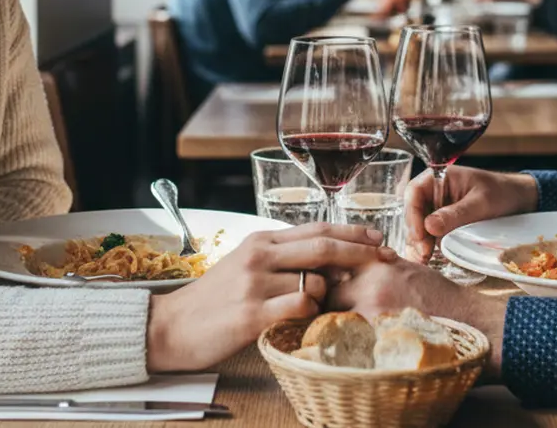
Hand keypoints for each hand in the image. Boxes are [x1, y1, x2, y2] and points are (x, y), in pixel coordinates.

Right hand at [146, 223, 396, 371]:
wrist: (170, 327)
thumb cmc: (212, 300)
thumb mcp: (245, 266)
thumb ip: (280, 258)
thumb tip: (324, 260)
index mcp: (261, 241)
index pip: (317, 228)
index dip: (352, 232)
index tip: (379, 239)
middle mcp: (260, 255)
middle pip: (324, 245)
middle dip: (362, 252)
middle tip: (387, 259)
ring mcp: (255, 283)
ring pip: (316, 280)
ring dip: (331, 294)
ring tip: (329, 307)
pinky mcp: (251, 313)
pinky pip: (300, 306)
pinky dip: (313, 313)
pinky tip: (309, 320)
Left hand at [327, 256, 506, 376]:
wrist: (468, 319)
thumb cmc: (439, 295)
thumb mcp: (406, 268)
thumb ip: (376, 267)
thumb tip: (349, 270)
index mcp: (376, 263)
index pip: (330, 264)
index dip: (321, 277)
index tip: (318, 285)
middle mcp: (370, 283)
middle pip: (325, 290)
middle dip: (320, 300)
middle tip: (321, 310)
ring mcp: (373, 310)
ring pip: (332, 316)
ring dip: (330, 322)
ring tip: (332, 330)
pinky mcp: (379, 336)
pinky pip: (348, 340)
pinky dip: (345, 343)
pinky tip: (349, 347)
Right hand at [405, 166, 537, 263]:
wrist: (519, 202)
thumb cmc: (502, 193)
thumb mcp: (481, 203)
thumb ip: (456, 213)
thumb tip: (429, 226)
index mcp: (439, 177)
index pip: (414, 193)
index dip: (413, 215)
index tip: (421, 236)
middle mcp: (433, 192)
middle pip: (413, 212)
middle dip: (416, 234)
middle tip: (424, 255)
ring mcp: (437, 209)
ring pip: (419, 226)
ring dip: (419, 243)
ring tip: (425, 261)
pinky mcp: (443, 224)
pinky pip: (429, 235)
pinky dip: (428, 247)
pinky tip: (430, 259)